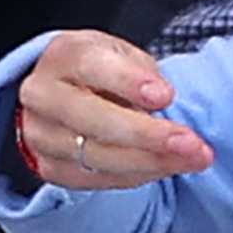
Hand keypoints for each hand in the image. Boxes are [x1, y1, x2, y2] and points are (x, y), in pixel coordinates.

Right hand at [13, 29, 214, 194]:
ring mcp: (40, 135)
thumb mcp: (122, 54)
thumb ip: (141, 73)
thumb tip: (162, 102)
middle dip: (147, 134)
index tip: (166, 96)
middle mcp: (42, 95)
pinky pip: (96, 179)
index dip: (128, 82)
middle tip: (191, 143)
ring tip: (192, 159)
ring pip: (96, 156)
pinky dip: (138, 174)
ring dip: (151, 161)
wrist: (61, 92)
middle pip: (92, 119)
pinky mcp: (49, 166)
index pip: (90, 65)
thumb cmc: (100, 69)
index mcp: (63, 56)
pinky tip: (167, 167)